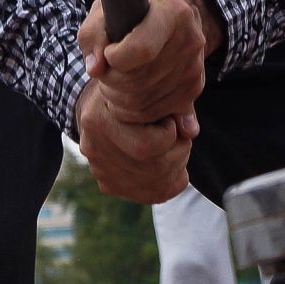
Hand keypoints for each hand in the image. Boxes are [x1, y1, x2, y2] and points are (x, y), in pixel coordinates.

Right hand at [75, 84, 191, 203]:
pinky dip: (170, 184)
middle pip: (150, 168)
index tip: (171, 120)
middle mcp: (93, 147)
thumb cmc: (133, 91)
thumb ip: (175, 106)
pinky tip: (175, 168)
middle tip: (182, 137)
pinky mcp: (108, 184)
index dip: (170, 135)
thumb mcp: (152, 88)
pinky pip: (148, 195)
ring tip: (178, 148)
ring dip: (176, 168)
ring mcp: (99, 169)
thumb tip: (191, 131)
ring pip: (152, 184)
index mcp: (97, 118)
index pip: (144, 145)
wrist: (102, 103)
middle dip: (179, 153)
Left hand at [79, 0, 210, 137]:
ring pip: (143, 102)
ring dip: (118, 99)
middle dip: (110, 81)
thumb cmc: (130, 12)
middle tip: (105, 71)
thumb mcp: (105, 12)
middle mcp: (190, 40)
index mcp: (173, 13)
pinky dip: (134, 112)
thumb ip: (93, 35)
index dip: (114, 58)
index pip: (141, 50)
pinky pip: (156, 114)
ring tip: (113, 81)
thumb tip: (96, 69)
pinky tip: (127, 95)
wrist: (164, 17)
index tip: (108, 52)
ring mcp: (194, 67)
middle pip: (138, 81)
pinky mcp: (194, 88)